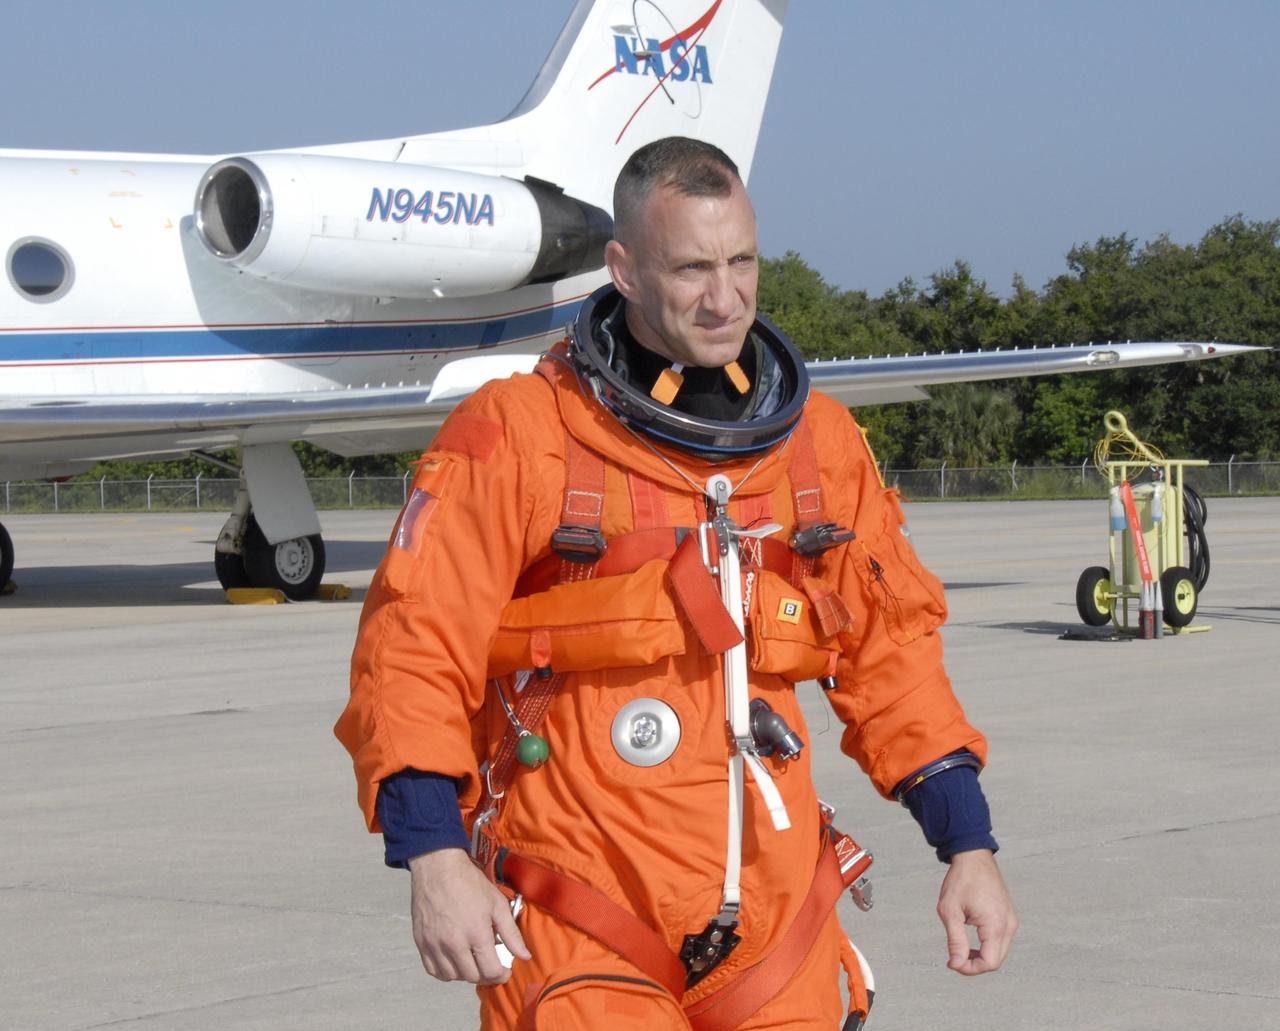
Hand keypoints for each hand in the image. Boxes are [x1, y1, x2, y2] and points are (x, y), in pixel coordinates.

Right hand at [407, 848, 531, 984]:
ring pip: (452, 976)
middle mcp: (454, 943)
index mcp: (476, 933)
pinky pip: (432, 970)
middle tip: (490, 965)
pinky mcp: (421, 942)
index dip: (501, 975)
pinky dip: (445, 971)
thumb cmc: (469, 883)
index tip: (505, 971)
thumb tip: (525, 956)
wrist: (438, 868)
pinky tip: (454, 961)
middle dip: (485, 975)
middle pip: (471, 976)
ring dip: (465, 974)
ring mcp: (435, 944)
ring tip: (473, 961)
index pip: (490, 971)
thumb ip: (512, 934)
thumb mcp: (497, 904)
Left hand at [936, 849, 1016, 974]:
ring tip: (960, 948)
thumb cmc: (961, 880)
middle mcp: (1009, 924)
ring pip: (1000, 952)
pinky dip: (987, 946)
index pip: (990, 963)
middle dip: (974, 964)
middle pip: (996, 960)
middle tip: (953, 958)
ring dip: (981, 956)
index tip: (951, 962)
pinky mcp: (1008, 916)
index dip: (970, 968)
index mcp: (996, 924)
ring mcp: (1011, 920)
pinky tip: (970, 939)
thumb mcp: (950, 911)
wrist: (973, 856)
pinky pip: (1001, 940)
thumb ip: (955, 940)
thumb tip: (957, 964)